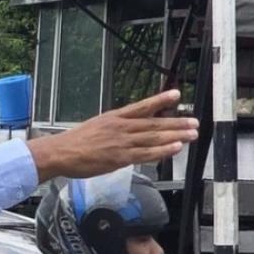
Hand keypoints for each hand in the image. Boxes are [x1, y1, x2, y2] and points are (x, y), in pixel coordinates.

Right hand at [27, 90, 198, 181]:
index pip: (142, 107)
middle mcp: (121, 127)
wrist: (59, 153)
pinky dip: (162, 151)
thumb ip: (113, 130)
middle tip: (193, 122)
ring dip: (175, 135)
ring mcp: (121, 142)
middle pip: (154, 123)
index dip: (160, 100)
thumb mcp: (95, 127)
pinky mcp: (119, 158)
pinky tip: (175, 148)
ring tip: (191, 134)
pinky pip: (146, 154)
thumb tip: (126, 135)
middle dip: (176, 122)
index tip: (177, 95)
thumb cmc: (73, 143)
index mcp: (114, 118)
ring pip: (154, 137)